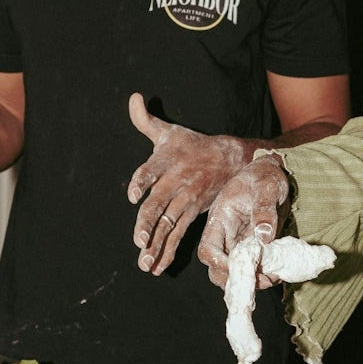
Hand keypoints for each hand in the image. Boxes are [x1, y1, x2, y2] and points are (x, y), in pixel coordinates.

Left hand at [127, 93, 254, 274]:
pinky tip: (156, 265)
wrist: (230, 158)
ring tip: (144, 262)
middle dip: (148, 223)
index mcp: (166, 161)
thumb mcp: (169, 132)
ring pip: (169, 224)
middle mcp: (176, 181)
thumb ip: (145, 119)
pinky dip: (167, 250)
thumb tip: (134, 98)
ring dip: (156, 244)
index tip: (132, 196)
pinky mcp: (193, 212)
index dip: (141, 181)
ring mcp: (185, 199)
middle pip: (159, 203)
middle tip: (139, 240)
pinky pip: (178, 234)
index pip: (150, 170)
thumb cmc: (192, 145)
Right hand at [197, 152, 289, 287]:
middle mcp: (225, 235)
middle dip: (237, 278)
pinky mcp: (251, 248)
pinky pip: (250, 268)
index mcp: (220, 219)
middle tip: (265, 279)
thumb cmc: (265, 176)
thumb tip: (264, 236)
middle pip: (216, 268)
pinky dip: (261, 275)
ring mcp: (237, 243)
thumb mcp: (266, 186)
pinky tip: (278, 272)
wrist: (271, 173)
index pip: (208, 249)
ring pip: (233, 272)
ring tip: (274, 277)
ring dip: (250, 281)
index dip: (220, 264)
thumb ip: (264, 209)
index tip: (243, 269)